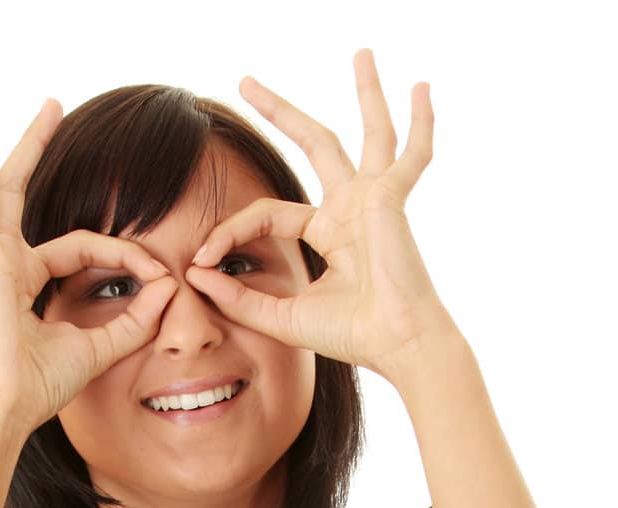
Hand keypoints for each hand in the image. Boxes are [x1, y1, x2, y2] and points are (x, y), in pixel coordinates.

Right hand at [0, 100, 179, 435]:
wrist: (7, 411)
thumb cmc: (39, 387)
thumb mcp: (100, 348)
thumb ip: (136, 319)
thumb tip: (169, 286)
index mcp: (26, 279)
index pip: (80, 245)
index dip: (122, 253)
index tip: (157, 271)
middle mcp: (3, 263)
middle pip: (14, 191)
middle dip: (33, 146)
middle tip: (52, 103)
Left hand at [184, 49, 456, 382]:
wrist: (395, 346)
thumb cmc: (351, 336)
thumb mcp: (280, 318)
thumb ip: (238, 298)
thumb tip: (194, 273)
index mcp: (327, 233)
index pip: (268, 213)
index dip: (231, 230)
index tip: (201, 257)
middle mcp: (350, 208)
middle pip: (312, 145)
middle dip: (279, 111)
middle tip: (245, 81)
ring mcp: (373, 200)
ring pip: (364, 133)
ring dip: (365, 91)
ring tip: (361, 52)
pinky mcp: (390, 200)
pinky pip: (410, 156)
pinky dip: (421, 124)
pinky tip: (423, 88)